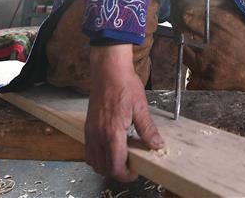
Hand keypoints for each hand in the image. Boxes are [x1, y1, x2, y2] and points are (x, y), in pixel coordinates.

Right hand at [84, 45, 163, 180]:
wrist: (108, 70)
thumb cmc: (124, 85)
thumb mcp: (140, 108)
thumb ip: (148, 130)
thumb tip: (157, 145)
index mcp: (112, 133)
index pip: (115, 166)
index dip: (126, 175)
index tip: (135, 172)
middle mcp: (97, 135)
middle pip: (102, 168)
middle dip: (117, 172)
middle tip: (130, 167)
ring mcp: (90, 131)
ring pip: (93, 161)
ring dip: (106, 166)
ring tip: (121, 159)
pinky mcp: (87, 126)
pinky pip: (89, 150)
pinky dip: (98, 156)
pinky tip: (110, 148)